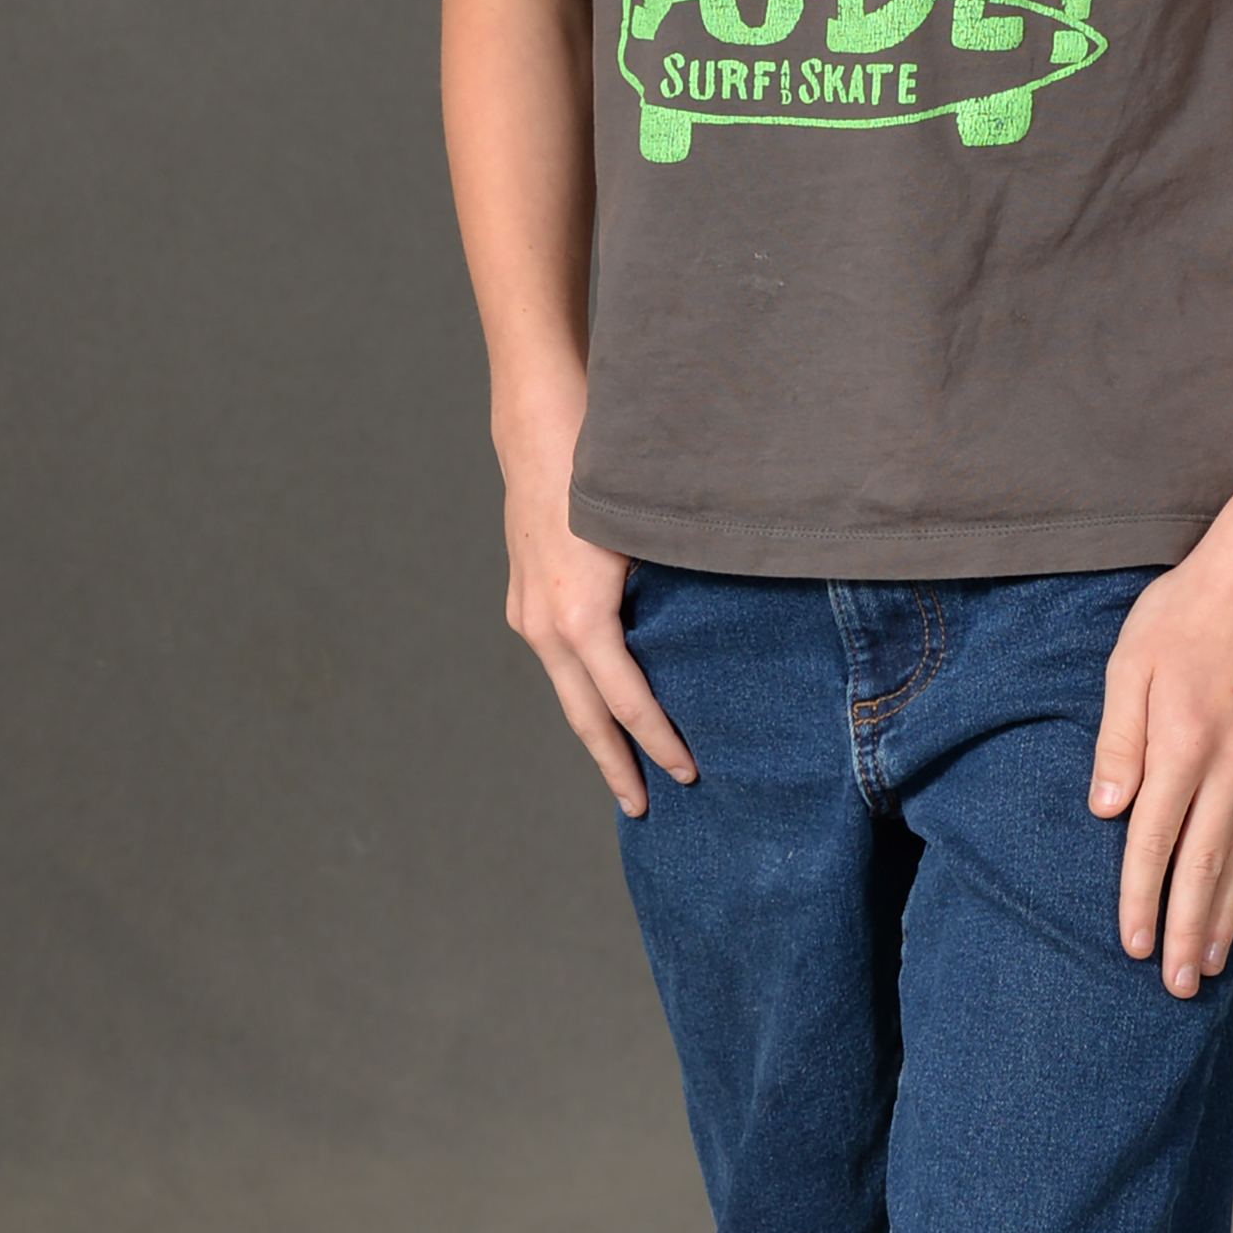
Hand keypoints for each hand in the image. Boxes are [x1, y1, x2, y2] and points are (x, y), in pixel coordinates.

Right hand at [503, 473, 696, 817]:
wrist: (540, 423)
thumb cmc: (601, 470)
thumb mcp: (647, 534)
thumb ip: (671, 589)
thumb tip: (710, 633)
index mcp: (580, 617)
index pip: (627, 702)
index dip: (659, 741)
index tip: (687, 773)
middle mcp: (545, 624)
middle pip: (583, 717)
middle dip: (614, 765)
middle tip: (641, 809)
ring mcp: (527, 611)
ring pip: (566, 688)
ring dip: (594, 727)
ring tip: (623, 762)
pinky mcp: (522, 595)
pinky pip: (556, 656)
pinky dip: (580, 685)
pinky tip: (601, 693)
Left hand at [1088, 524, 1232, 994]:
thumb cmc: (1186, 613)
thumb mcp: (1128, 662)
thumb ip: (1116, 741)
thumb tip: (1105, 813)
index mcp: (1184, 743)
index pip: (1155, 841)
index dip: (1139, 898)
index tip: (1128, 944)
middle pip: (1204, 866)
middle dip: (1183, 931)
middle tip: (1171, 985)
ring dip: (1222, 916)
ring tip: (1203, 963)